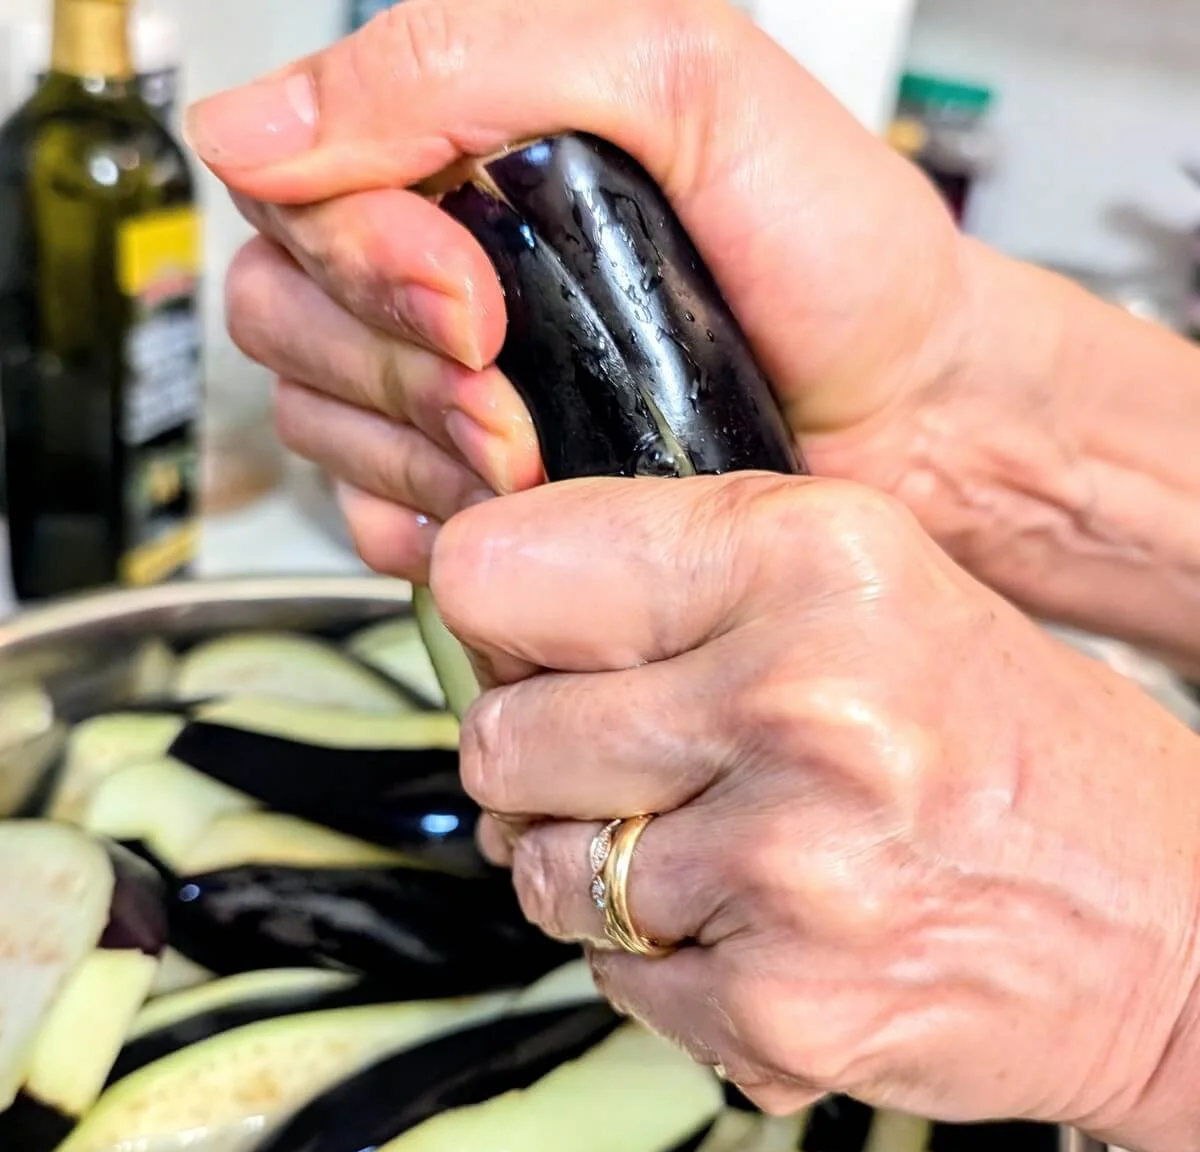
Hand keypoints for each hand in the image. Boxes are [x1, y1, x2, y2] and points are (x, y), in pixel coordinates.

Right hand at [189, 0, 966, 579]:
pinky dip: (429, 520)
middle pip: (286, 314)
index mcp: (469, 147)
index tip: (476, 301)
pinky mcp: (482, 487)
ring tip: (539, 450)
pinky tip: (517, 502)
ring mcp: (458, 383)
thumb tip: (257, 125)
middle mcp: (446, 259)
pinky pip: (372, 515)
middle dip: (398, 365)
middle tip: (508, 381)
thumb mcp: (684, 81)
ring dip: (423, 447)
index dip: (364, 257)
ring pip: (321, 419)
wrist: (906, 411)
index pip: (295, 192)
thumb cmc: (832, 252)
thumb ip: (470, 61)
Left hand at [431, 472, 1199, 1151]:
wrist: (1166, 923)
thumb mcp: (857, 588)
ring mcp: (783, 859)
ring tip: (708, 846)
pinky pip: (612, 976)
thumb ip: (673, 578)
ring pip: (540, 869)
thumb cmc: (1005, 746)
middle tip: (622, 760)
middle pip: (497, 734)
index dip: (494, 616)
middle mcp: (794, 695)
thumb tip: (491, 617)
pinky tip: (757, 922)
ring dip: (597, 868)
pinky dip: (660, 960)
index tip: (523, 643)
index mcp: (806, 556)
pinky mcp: (777, 1000)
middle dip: (538, 759)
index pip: (499, 569)